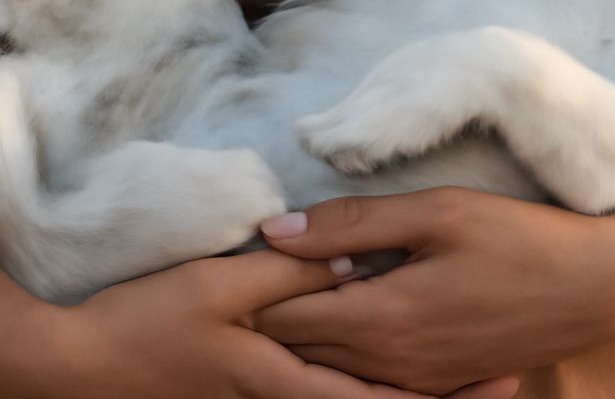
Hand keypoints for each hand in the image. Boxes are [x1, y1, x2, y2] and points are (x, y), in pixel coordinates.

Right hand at [2, 252, 517, 398]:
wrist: (82, 368)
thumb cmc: (149, 326)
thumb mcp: (219, 289)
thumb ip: (288, 274)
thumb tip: (342, 256)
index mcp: (284, 380)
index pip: (377, 397)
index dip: (440, 390)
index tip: (499, 371)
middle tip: (508, 380)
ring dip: (418, 395)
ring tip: (486, 379)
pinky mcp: (260, 393)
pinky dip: (375, 390)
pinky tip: (402, 376)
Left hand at [256, 190, 614, 393]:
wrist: (600, 285)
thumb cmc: (522, 238)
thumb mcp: (439, 212)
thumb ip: (354, 222)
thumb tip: (275, 228)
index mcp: (383, 319)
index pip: (286, 312)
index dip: (257, 282)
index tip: (243, 248)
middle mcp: (392, 363)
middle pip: (301, 347)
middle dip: (273, 308)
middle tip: (257, 269)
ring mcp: (418, 378)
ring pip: (332, 368)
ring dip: (308, 329)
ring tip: (302, 284)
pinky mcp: (441, 380)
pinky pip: (372, 378)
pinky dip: (346, 351)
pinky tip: (354, 315)